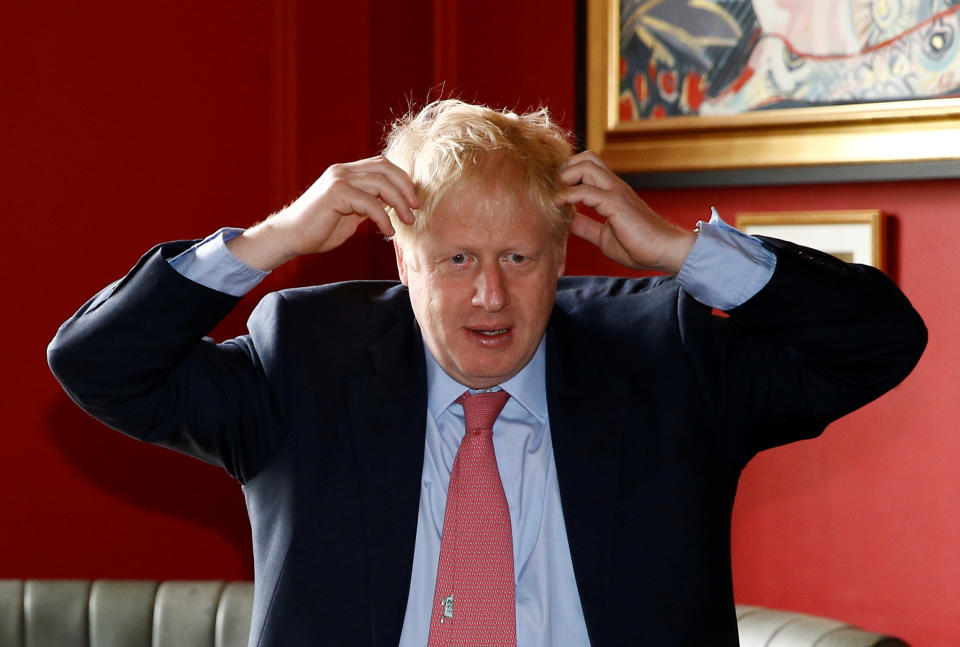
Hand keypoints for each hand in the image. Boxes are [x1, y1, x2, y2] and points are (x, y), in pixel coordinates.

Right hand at [228, 156, 417, 270]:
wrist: (291, 237)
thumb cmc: (320, 229)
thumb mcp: (353, 213)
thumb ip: (370, 204)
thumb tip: (395, 203)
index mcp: (347, 172)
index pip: (383, 164)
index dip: (402, 179)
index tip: (414, 200)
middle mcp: (343, 171)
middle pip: (385, 168)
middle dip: (405, 187)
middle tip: (415, 208)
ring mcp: (338, 179)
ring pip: (380, 183)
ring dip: (399, 203)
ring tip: (407, 221)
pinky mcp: (335, 193)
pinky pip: (369, 202)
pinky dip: (383, 217)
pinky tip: (387, 230)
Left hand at [560, 151, 695, 273]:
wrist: (665, 253)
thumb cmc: (639, 247)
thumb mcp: (603, 236)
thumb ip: (586, 226)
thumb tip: (568, 221)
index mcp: (611, 192)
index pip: (587, 167)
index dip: (567, 174)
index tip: (553, 191)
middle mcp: (614, 186)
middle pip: (586, 158)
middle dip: (564, 168)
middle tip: (552, 189)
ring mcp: (616, 192)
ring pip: (586, 166)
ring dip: (565, 177)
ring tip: (554, 195)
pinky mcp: (617, 204)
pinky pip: (588, 191)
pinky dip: (569, 195)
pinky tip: (559, 205)